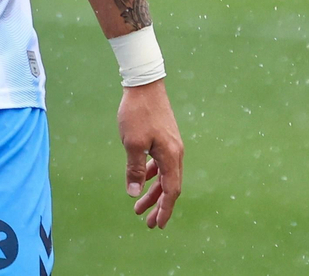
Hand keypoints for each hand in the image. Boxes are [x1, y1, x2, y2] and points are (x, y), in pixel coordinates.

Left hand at [118, 79, 183, 228]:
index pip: (171, 190)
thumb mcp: (132, 143)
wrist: (144, 84)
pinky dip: (153, 175)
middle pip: (170, 186)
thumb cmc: (138, 113)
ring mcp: (171, 144)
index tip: (158, 225)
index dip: (165, 209)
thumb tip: (134, 193)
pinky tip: (141, 179)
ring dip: (154, 192)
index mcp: (171, 155)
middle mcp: (175, 152)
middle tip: (148, 224)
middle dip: (159, 206)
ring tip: (138, 207)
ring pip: (165, 175)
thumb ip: (134, 169)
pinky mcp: (164, 138)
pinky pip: (161, 164)